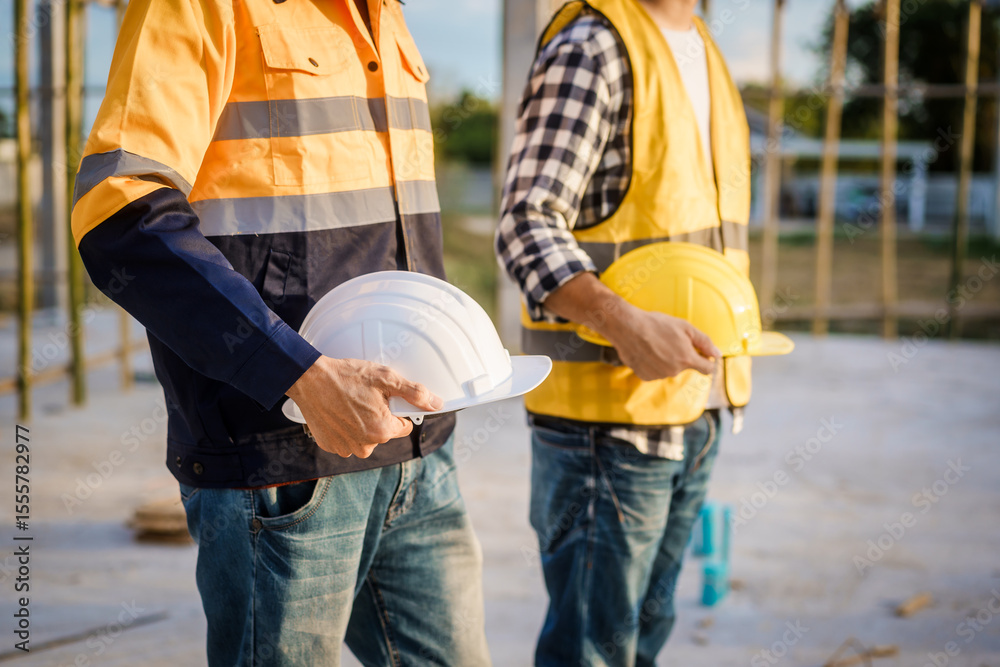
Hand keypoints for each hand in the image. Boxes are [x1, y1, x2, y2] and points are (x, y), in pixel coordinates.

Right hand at [286, 356, 441, 457]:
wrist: (309, 379)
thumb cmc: (347, 376)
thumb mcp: (386, 378)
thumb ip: (414, 393)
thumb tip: (436, 404)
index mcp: (382, 431)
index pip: (404, 426)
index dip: (397, 411)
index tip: (384, 399)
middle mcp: (365, 446)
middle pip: (384, 433)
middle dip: (379, 417)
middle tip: (365, 397)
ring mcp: (346, 448)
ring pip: (365, 438)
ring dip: (362, 424)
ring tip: (350, 403)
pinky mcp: (330, 445)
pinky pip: (347, 439)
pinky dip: (345, 427)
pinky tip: (338, 411)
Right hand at [603, 305, 720, 380]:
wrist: (627, 327)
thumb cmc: (656, 324)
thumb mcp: (685, 327)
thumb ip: (704, 342)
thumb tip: (718, 354)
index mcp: (686, 359)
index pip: (707, 369)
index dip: (707, 361)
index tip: (701, 354)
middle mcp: (674, 371)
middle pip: (685, 367)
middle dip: (682, 356)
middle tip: (669, 340)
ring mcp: (659, 375)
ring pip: (669, 369)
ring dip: (667, 360)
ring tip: (655, 344)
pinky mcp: (645, 376)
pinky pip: (655, 372)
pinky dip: (653, 364)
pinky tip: (646, 351)